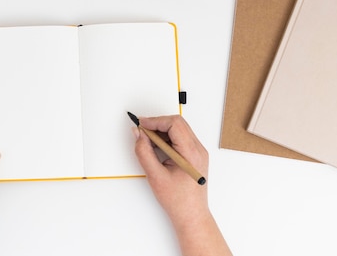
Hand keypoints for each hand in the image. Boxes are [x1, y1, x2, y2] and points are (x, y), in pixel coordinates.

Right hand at [133, 115, 231, 255]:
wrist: (191, 215)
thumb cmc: (178, 200)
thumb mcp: (155, 176)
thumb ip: (144, 152)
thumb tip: (138, 135)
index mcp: (191, 153)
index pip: (174, 124)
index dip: (155, 121)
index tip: (141, 124)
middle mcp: (198, 150)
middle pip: (177, 124)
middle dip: (157, 124)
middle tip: (141, 130)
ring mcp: (197, 152)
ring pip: (179, 129)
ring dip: (161, 131)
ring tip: (147, 140)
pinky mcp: (194, 156)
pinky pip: (180, 138)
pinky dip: (166, 138)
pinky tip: (155, 146)